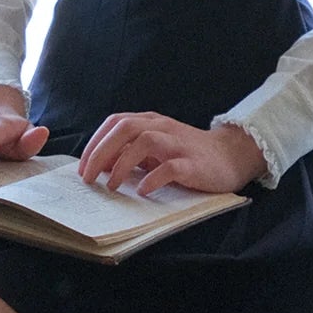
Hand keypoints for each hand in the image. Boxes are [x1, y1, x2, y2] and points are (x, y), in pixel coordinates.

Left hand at [78, 113, 265, 196]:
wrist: (230, 156)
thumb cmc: (187, 153)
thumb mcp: (155, 149)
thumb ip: (129, 153)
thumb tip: (99, 165)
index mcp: (151, 122)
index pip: (115, 123)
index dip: (95, 143)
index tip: (82, 167)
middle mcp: (162, 128)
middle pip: (125, 128)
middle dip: (101, 153)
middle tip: (88, 178)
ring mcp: (178, 144)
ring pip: (145, 141)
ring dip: (123, 164)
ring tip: (112, 186)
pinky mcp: (193, 163)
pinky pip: (170, 167)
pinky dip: (153, 178)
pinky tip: (143, 190)